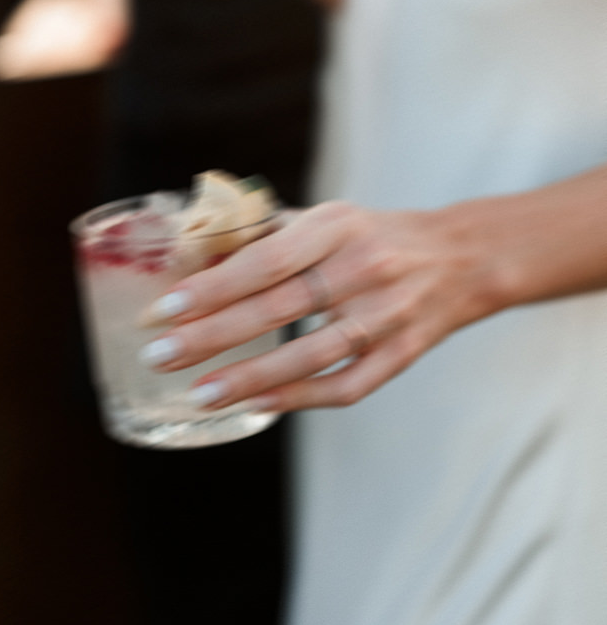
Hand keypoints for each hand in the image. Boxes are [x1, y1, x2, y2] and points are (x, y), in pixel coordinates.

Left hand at [140, 201, 496, 411]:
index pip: (267, 258)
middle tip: (160, 356)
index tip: (165, 309)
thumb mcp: (322, 218)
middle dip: (212, 336)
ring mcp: (389, 315)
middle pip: (280, 307)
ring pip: (312, 353)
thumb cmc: (370, 236)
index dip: (214, 286)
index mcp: (338, 225)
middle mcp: (366, 267)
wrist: (465, 256)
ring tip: (197, 394)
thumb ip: (259, 232)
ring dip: (249, 378)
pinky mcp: (404, 354)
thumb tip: (185, 249)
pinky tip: (254, 406)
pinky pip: (348, 385)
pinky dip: (299, 398)